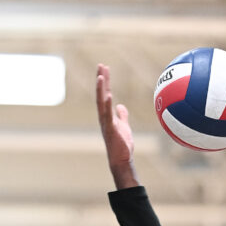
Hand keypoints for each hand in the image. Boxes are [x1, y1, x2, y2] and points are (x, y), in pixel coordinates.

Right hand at [96, 63, 138, 188]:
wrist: (122, 160)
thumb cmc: (122, 145)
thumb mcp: (124, 127)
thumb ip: (122, 116)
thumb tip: (121, 106)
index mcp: (107, 115)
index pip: (105, 94)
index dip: (105, 81)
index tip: (104, 68)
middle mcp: (103, 117)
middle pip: (101, 94)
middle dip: (101, 80)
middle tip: (101, 65)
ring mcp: (105, 123)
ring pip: (101, 103)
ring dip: (101, 90)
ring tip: (101, 76)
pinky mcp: (110, 130)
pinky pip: (107, 116)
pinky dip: (107, 105)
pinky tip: (108, 95)